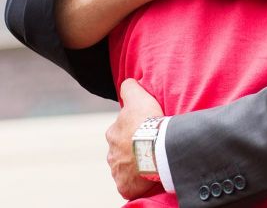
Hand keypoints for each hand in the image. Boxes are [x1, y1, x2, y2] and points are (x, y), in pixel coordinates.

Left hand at [106, 79, 164, 199]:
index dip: (133, 129)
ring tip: (151, 162)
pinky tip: (147, 177)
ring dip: (135, 165)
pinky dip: (136, 182)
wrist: (155, 149)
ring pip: (125, 167)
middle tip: (149, 146)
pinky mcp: (124, 186)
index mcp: (113, 133)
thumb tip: (127, 80)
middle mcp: (112, 153)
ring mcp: (117, 171)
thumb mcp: (139, 97)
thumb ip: (130, 88)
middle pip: (121, 150)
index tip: (145, 130)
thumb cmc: (146, 122)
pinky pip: (129, 184)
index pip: (121, 130)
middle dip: (131, 149)